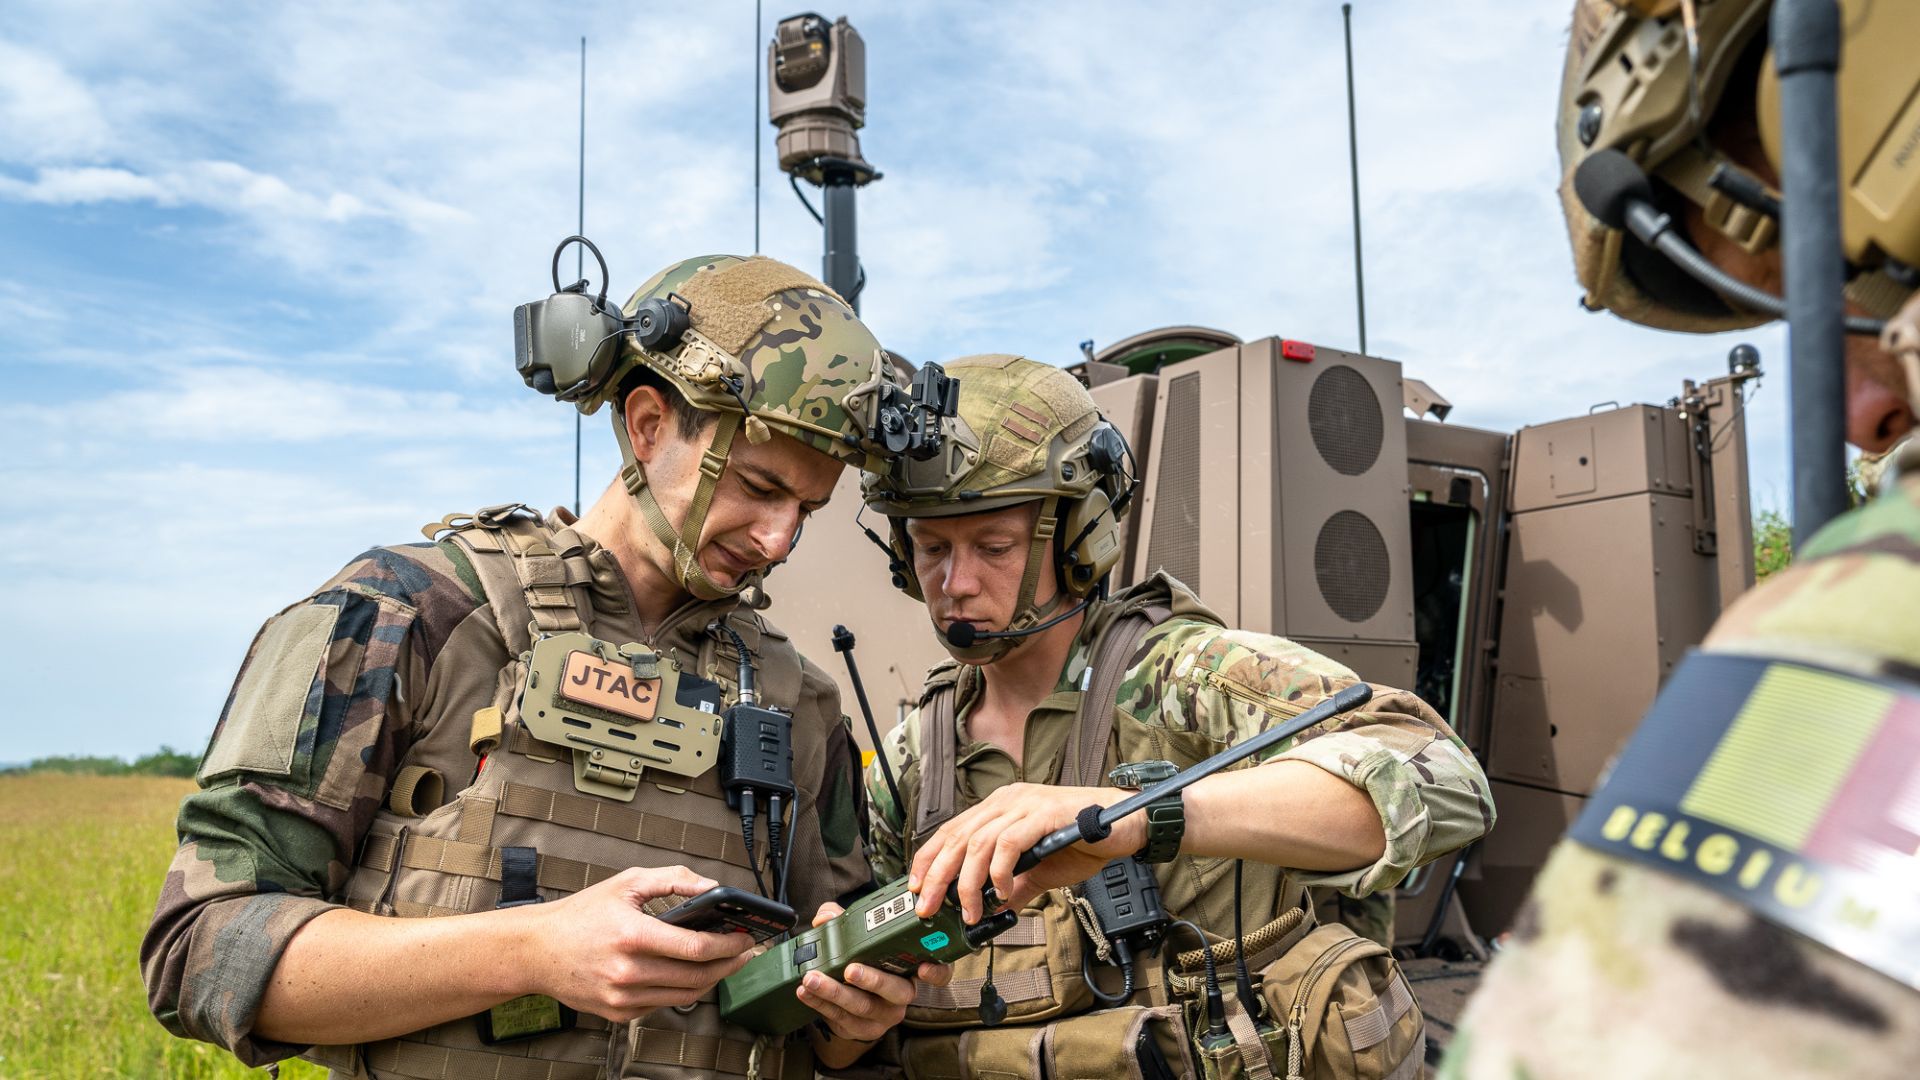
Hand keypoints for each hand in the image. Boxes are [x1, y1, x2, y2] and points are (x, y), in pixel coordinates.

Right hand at [522, 866, 755, 1020]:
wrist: (537, 950)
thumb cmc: (580, 916)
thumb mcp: (626, 883)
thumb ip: (673, 879)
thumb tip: (711, 886)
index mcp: (631, 935)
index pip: (695, 947)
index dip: (728, 944)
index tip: (745, 937)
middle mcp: (627, 971)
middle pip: (697, 975)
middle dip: (729, 963)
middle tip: (744, 951)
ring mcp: (622, 996)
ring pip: (685, 995)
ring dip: (712, 980)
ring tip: (724, 963)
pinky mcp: (619, 1012)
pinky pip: (663, 1005)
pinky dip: (682, 990)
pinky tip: (689, 974)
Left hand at [797, 902, 951, 1053]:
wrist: (852, 1000)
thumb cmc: (863, 960)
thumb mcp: (858, 937)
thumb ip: (843, 921)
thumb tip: (826, 917)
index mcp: (912, 969)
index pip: (939, 973)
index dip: (936, 972)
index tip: (924, 968)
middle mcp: (903, 995)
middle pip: (895, 992)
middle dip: (871, 980)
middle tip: (850, 969)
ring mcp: (884, 1015)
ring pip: (863, 1007)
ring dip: (834, 992)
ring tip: (812, 979)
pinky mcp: (862, 1029)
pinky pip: (840, 1018)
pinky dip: (820, 1003)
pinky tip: (805, 992)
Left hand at [909, 783, 1145, 921]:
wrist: (1125, 825)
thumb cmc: (1083, 841)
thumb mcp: (1039, 870)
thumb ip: (1013, 885)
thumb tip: (992, 909)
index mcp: (1000, 808)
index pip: (951, 831)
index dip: (928, 859)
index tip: (915, 887)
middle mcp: (1007, 800)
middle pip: (957, 838)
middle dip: (936, 876)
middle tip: (927, 907)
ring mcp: (1025, 804)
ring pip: (978, 843)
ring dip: (968, 882)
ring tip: (970, 911)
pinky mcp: (1043, 813)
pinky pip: (1009, 843)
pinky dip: (1000, 871)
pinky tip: (1003, 891)